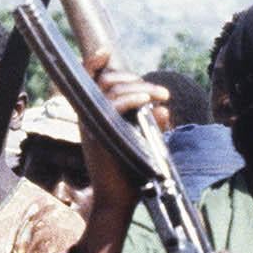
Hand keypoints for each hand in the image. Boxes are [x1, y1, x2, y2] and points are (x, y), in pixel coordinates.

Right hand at [75, 54, 169, 230]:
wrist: (118, 201)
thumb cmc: (130, 176)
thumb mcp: (142, 143)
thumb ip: (151, 124)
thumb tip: (164, 110)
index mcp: (94, 116)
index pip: (88, 82)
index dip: (94, 63)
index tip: (106, 51)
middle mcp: (88, 116)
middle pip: (104, 79)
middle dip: (133, 78)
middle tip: (159, 92)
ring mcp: (91, 123)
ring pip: (111, 88)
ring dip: (141, 87)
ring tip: (162, 96)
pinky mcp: (98, 132)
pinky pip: (115, 103)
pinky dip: (135, 98)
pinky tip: (151, 103)